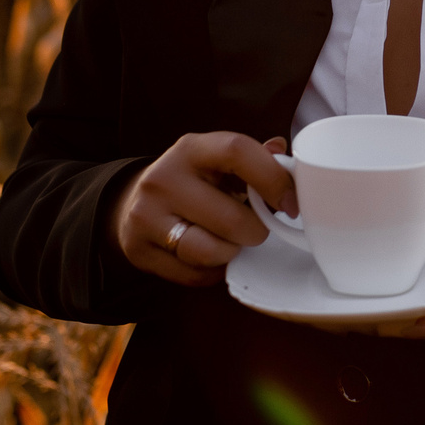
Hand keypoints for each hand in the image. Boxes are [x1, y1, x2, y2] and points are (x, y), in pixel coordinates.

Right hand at [110, 132, 294, 286]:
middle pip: (232, 219)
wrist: (134, 203)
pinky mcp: (139, 250)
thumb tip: (285, 156)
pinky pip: (195, 274)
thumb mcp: (217, 161)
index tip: (290, 204)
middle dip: (256, 231)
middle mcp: (163, 179)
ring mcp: (145, 216)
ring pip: (212, 251)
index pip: (238, 151)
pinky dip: (212, 271)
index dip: (273, 179)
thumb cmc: (192, 182)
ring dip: (232, 252)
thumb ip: (254, 158)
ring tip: (228, 241)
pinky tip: (208, 255)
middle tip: (255, 228)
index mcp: (190, 149)